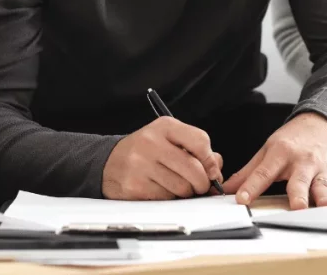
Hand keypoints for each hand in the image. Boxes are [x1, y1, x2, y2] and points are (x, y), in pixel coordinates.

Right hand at [102, 118, 223, 199]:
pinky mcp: (134, 186)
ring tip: (177, 186)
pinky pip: (166, 199)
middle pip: (194, 169)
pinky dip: (169, 199)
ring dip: (185, 192)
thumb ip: (195, 149)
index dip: (211, 160)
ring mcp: (141, 165)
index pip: (200, 141)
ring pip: (182, 188)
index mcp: (164, 127)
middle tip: (200, 186)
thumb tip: (216, 168)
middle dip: (202, 182)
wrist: (109, 162)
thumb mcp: (169, 139)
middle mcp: (151, 143)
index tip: (212, 170)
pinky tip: (161, 190)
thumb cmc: (145, 151)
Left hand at [223, 112, 326, 210]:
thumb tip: (227, 189)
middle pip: (299, 182)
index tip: (241, 200)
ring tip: (324, 208)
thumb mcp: (268, 150)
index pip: (263, 173)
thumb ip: (249, 172)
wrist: (323, 122)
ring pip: (323, 187)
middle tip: (296, 207)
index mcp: (281, 154)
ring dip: (324, 199)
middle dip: (298, 195)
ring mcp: (322, 169)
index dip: (251, 187)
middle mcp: (303, 162)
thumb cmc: (293, 140)